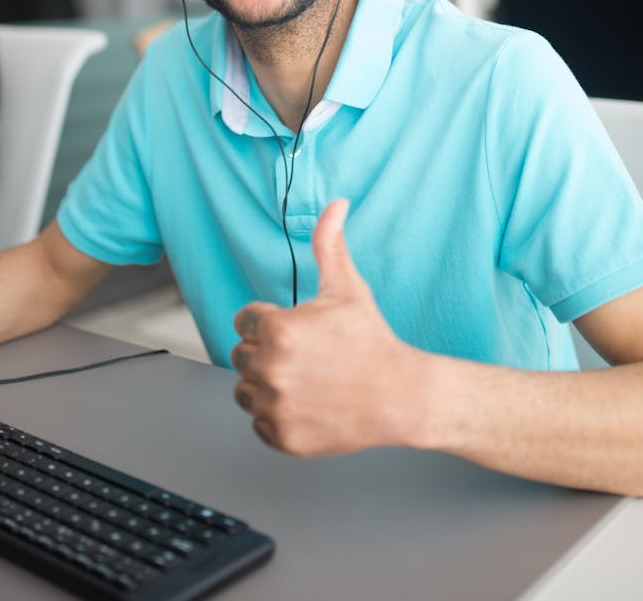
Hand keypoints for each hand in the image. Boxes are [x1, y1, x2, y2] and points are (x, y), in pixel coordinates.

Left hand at [231, 198, 419, 455]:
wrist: (401, 395)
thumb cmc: (371, 340)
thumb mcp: (347, 288)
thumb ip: (329, 244)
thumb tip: (335, 205)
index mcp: (278, 330)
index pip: (244, 322)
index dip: (270, 322)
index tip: (299, 331)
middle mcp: (270, 369)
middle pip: (241, 355)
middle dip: (268, 352)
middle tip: (307, 356)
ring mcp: (275, 407)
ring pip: (246, 390)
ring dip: (267, 385)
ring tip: (306, 379)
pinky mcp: (282, 437)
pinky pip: (258, 423)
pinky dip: (278, 416)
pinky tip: (308, 403)